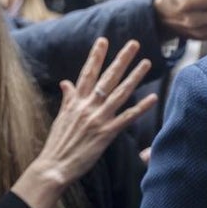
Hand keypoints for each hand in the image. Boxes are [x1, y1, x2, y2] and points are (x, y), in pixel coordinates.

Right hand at [12, 38, 156, 207]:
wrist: (53, 166)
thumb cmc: (57, 143)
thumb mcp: (61, 117)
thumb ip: (68, 98)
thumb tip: (66, 82)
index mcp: (76, 101)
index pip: (87, 73)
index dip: (95, 56)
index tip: (103, 40)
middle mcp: (87, 106)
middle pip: (107, 78)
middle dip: (121, 59)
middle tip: (134, 43)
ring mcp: (98, 119)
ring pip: (120, 93)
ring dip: (135, 77)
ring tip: (147, 63)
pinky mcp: (106, 133)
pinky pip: (127, 117)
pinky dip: (140, 107)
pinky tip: (153, 98)